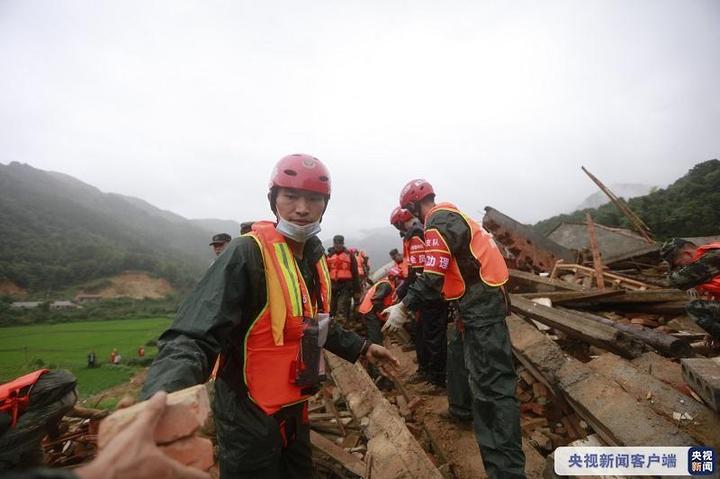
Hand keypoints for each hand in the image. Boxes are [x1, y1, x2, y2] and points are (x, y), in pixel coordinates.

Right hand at [76, 392, 209, 478]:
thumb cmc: (119, 460)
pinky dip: (154, 476)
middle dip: (187, 475)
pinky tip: (147, 471)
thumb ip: (152, 413)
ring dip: (170, 476)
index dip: (205, 474)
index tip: (210, 473)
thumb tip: (162, 394)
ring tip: (168, 469)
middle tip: (192, 468)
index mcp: (169, 471)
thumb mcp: (138, 431)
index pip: (197, 477)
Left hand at [365, 344, 399, 376]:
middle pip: (391, 366)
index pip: (393, 360)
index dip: (396, 364)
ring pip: (386, 369)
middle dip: (394, 369)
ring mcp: (381, 363)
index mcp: (388, 356)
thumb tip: (396, 360)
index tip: (399, 366)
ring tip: (393, 376)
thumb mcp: (385, 352)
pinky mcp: (377, 365)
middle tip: (397, 373)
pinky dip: (384, 373)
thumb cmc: (378, 349)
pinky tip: (386, 376)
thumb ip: (390, 357)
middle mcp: (385, 360)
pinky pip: (381, 370)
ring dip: (390, 372)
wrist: (369, 350)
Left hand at [381, 302, 409, 334]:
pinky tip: (395, 331)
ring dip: (392, 332)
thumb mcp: (389, 309)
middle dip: (387, 332)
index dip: (383, 329)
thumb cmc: (396, 308)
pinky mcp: (401, 323)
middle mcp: (394, 322)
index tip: (381, 331)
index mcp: (390, 319)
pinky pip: (399, 328)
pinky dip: (396, 330)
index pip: (386, 326)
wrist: (403, 308)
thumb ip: (384, 311)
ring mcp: (398, 323)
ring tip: (390, 333)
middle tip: (386, 334)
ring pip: (394, 330)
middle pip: (390, 330)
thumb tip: (380, 314)